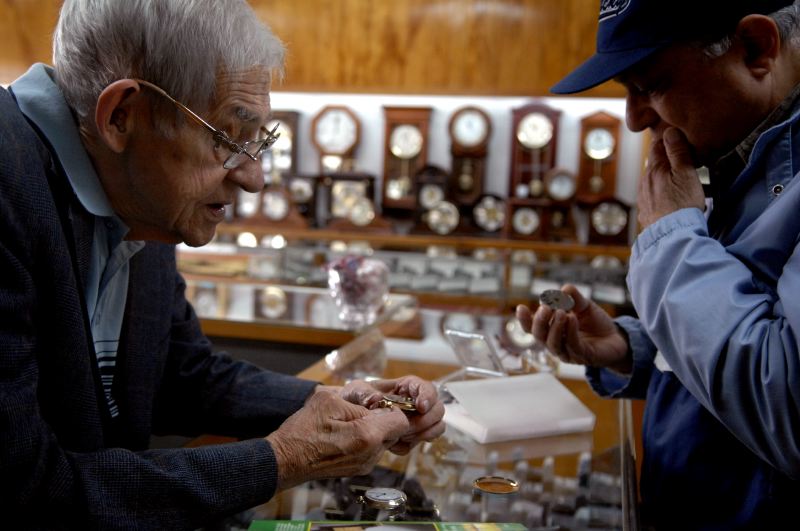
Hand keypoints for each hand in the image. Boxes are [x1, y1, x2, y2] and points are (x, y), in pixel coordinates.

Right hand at [266, 390, 408, 489]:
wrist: (285, 460)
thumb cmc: (303, 430)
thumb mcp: (329, 401)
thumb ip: (359, 400)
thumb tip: (377, 403)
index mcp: (367, 435)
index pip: (401, 420)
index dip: (390, 408)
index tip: (375, 403)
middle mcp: (370, 454)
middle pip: (394, 432)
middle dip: (382, 419)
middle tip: (360, 411)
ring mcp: (364, 465)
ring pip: (383, 441)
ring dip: (372, 429)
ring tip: (348, 423)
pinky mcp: (357, 470)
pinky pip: (371, 450)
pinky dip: (364, 440)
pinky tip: (344, 435)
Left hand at [337, 376, 445, 454]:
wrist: (346, 418)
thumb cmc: (352, 399)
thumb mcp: (355, 391)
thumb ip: (364, 393)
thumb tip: (377, 398)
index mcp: (404, 387)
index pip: (426, 387)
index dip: (428, 396)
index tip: (421, 407)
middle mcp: (414, 403)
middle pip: (437, 409)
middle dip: (426, 420)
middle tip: (407, 428)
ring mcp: (414, 420)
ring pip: (435, 426)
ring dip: (421, 434)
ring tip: (399, 436)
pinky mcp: (409, 436)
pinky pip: (418, 442)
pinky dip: (407, 445)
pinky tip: (391, 444)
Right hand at [517, 284, 630, 372]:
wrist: (617, 337)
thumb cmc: (595, 323)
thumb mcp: (583, 305)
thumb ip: (573, 297)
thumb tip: (564, 289)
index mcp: (551, 331)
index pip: (532, 328)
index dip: (524, 320)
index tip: (520, 307)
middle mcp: (556, 343)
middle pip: (539, 336)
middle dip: (540, 321)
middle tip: (546, 308)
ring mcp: (568, 352)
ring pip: (553, 344)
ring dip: (555, 327)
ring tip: (561, 312)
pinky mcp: (583, 357)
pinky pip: (573, 346)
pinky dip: (570, 332)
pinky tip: (572, 319)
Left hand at [637, 127, 705, 228]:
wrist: (672, 235)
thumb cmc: (682, 204)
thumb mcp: (686, 173)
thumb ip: (678, 152)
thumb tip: (669, 131)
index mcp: (654, 169)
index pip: (658, 146)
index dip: (669, 141)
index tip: (680, 141)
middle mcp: (645, 182)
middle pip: (656, 164)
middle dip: (669, 161)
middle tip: (686, 162)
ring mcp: (644, 198)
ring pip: (656, 181)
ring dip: (668, 179)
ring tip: (685, 184)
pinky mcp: (647, 212)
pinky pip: (656, 198)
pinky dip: (665, 195)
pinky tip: (675, 200)